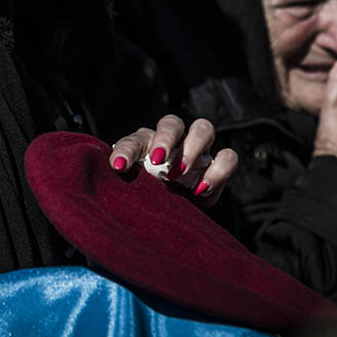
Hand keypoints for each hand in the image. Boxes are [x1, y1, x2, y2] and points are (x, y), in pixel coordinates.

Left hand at [109, 114, 237, 206]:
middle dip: (165, 138)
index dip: (126, 151)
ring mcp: (198, 149)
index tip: (119, 167)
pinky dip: (218, 170)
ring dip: (192, 148)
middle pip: (172, 122)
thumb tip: (108, 186)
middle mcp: (173, 141)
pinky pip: (228, 156)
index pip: (134, 140)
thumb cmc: (149, 199)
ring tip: (180, 174)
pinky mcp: (218, 164)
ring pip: (203, 128)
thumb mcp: (134, 193)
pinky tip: (202, 188)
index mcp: (146, 144)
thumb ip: (124, 188)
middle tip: (158, 160)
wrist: (174, 215)